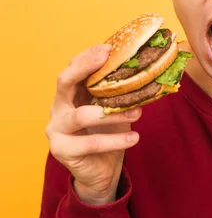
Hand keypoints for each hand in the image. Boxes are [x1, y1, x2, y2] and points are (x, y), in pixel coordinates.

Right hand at [45, 44, 141, 204]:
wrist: (101, 169)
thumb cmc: (108, 133)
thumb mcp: (114, 107)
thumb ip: (120, 91)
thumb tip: (148, 69)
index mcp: (70, 94)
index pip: (73, 68)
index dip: (89, 56)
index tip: (110, 47)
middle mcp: (58, 108)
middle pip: (64, 82)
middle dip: (85, 68)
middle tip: (108, 60)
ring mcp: (57, 129)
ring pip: (82, 115)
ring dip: (113, 113)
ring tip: (138, 113)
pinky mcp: (62, 151)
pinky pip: (91, 144)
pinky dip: (115, 140)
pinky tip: (134, 138)